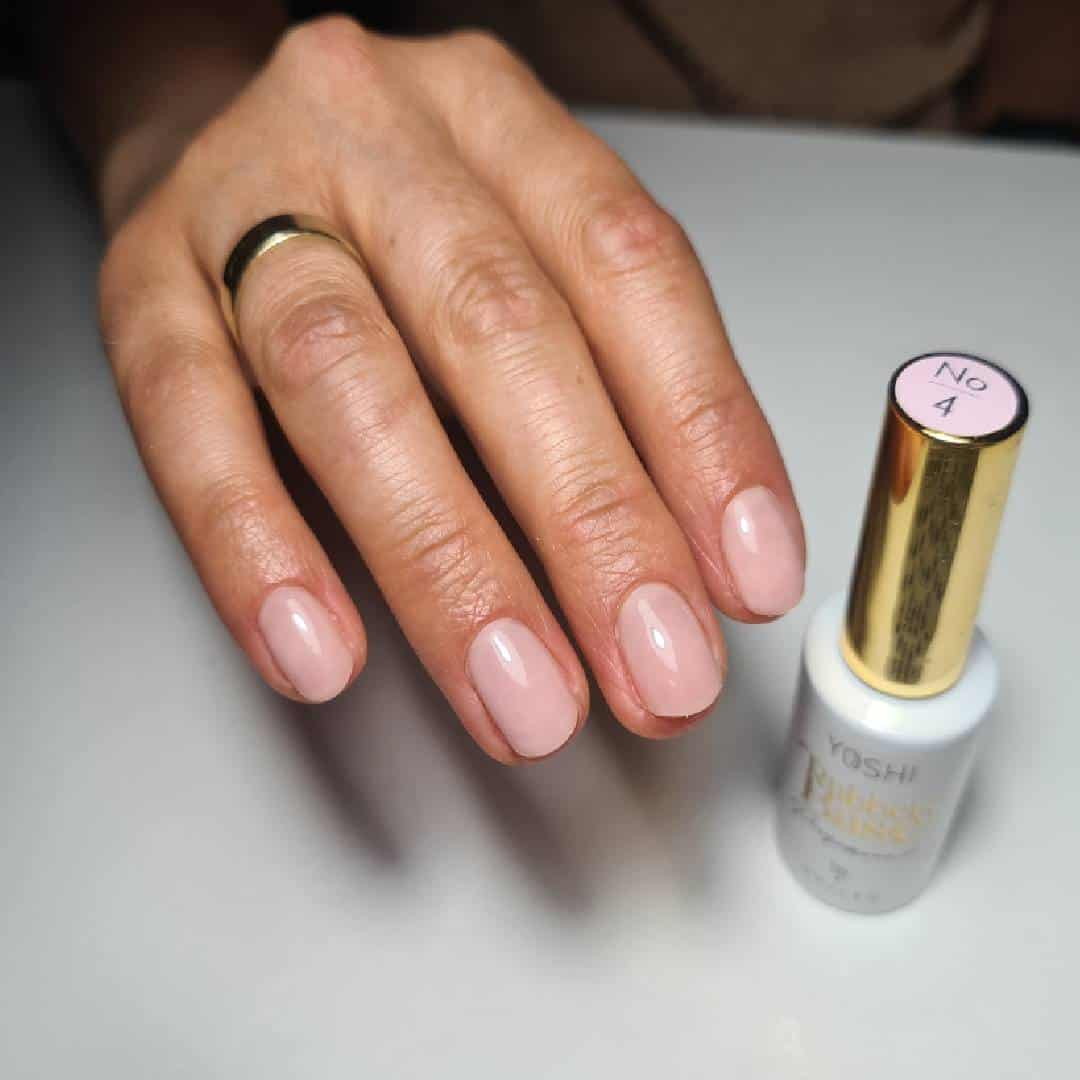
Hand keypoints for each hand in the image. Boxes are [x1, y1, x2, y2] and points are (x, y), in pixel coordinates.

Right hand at [98, 16, 804, 761]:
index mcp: (498, 120)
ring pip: (345, 375)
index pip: (630, 267)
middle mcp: (374, 137)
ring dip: (445, 560)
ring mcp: (240, 202)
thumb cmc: (391, 225)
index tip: (746, 578)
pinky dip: (259, 546)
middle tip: (653, 671)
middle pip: (497, 328)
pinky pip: (185, 419)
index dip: (703, 431)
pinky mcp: (137, 286)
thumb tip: (696, 562)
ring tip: (521, 696)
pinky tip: (324, 651)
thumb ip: (605, 386)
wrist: (209, 140)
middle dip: (591, 524)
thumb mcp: (517, 255)